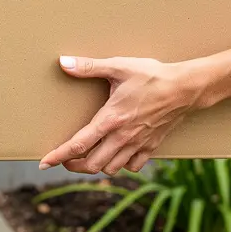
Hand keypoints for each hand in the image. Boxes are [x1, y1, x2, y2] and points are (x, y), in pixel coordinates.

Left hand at [39, 55, 205, 175]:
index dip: (58, 156)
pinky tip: (116, 155)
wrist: (186, 88)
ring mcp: (138, 144)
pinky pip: (133, 166)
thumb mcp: (119, 66)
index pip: (79, 144)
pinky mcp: (152, 146)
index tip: (44, 163)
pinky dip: (121, 165)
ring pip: (111, 168)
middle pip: (92, 164)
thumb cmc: (152, 75)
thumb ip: (89, 66)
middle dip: (73, 165)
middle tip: (64, 158)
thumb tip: (63, 62)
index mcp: (111, 119)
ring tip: (86, 158)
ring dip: (95, 166)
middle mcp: (123, 137)